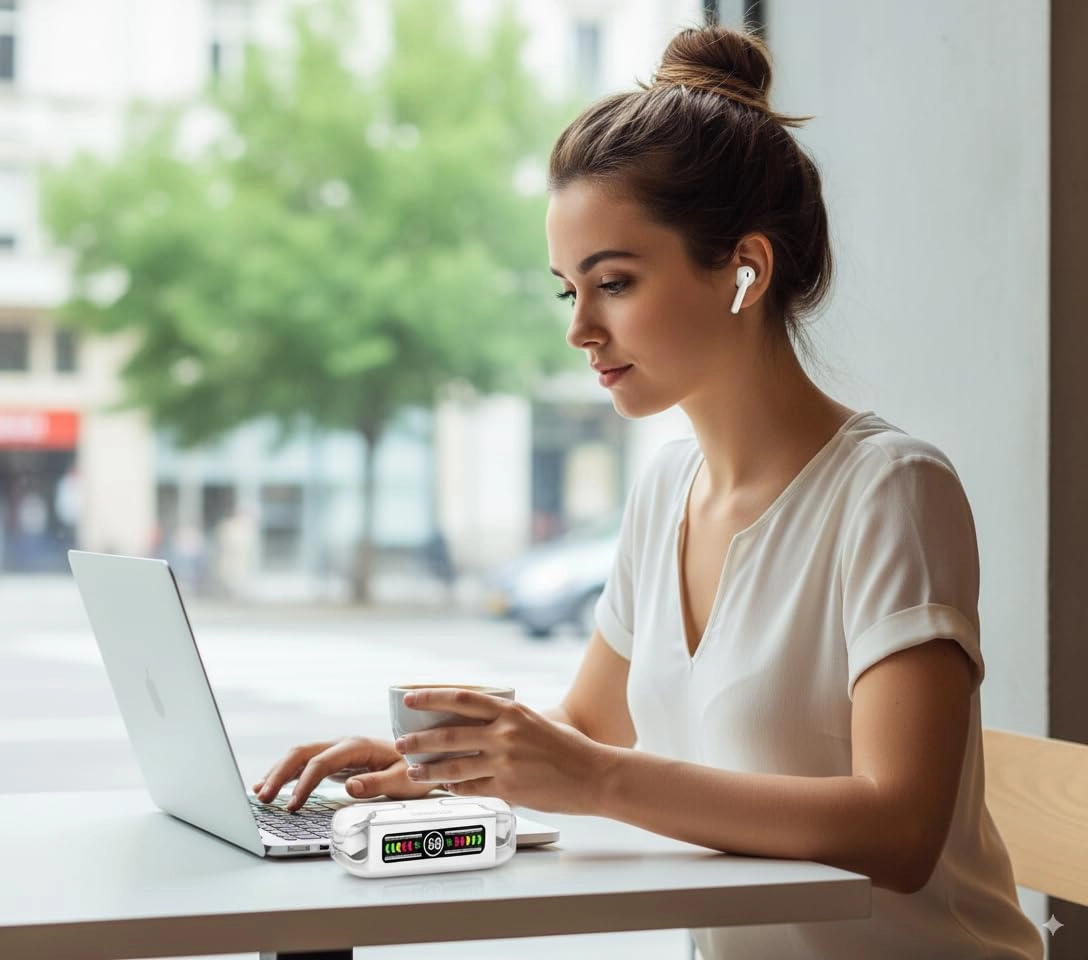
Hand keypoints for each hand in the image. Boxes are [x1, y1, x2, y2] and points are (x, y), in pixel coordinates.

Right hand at [253, 737, 436, 810]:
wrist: (421, 758)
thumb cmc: (414, 769)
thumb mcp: (403, 779)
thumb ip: (377, 783)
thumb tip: (349, 786)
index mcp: (357, 746)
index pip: (321, 763)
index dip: (304, 784)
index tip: (293, 806)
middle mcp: (342, 745)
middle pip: (302, 754)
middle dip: (280, 774)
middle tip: (263, 797)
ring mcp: (336, 751)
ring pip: (299, 756)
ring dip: (278, 772)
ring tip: (259, 793)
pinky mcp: (334, 761)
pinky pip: (304, 764)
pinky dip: (285, 774)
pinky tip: (270, 785)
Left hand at [393, 688, 610, 814]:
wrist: (594, 775)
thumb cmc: (568, 748)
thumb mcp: (536, 722)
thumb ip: (507, 721)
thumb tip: (476, 724)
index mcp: (511, 711)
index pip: (462, 698)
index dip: (431, 697)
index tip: (409, 698)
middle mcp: (505, 733)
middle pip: (449, 734)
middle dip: (419, 740)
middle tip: (401, 743)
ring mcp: (505, 762)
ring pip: (454, 766)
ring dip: (429, 770)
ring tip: (414, 771)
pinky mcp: (508, 789)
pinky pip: (472, 788)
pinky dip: (455, 788)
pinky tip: (446, 788)